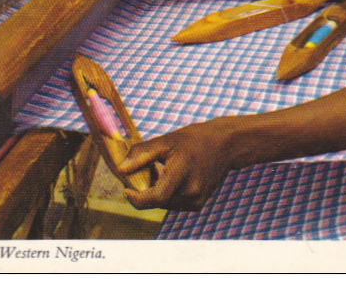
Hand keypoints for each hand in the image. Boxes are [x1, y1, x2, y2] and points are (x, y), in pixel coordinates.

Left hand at [118, 118, 234, 210]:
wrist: (225, 145)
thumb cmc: (194, 139)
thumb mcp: (165, 141)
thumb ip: (141, 155)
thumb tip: (121, 170)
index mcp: (182, 173)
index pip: (155, 198)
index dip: (136, 198)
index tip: (126, 189)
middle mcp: (191, 192)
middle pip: (156, 201)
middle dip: (144, 192)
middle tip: (142, 172)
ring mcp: (196, 201)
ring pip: (164, 204)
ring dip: (155, 193)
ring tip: (160, 170)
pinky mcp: (198, 204)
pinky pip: (173, 203)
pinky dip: (166, 194)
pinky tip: (171, 177)